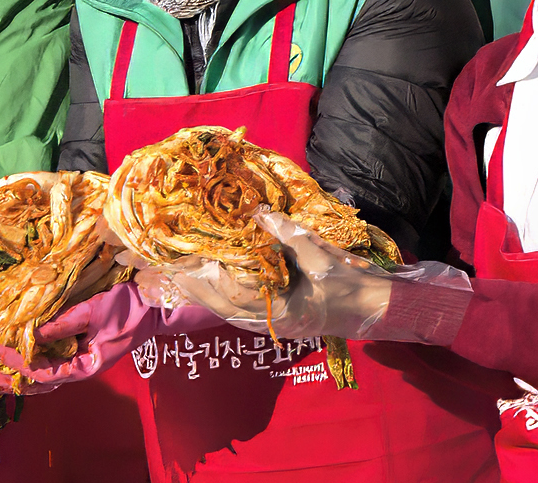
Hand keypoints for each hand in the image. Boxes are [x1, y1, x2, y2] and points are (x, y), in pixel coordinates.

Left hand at [0, 283, 215, 393]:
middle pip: (29, 386)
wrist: (152, 307)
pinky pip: (39, 366)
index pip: (39, 371)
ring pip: (31, 381)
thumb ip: (64, 323)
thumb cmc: (128, 308)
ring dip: (2, 379)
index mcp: (82, 368)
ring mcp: (72, 365)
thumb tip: (30, 331)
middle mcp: (74, 372)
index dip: (13, 360)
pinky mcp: (71, 353)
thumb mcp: (96, 311)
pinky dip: (18, 366)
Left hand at [166, 212, 472, 342]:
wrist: (376, 309)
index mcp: (276, 308)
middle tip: (162, 269)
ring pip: (225, 311)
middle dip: (189, 287)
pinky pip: (238, 312)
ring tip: (177, 276)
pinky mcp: (276, 320)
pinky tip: (209, 287)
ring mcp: (271, 324)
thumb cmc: (350, 283)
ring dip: (201, 294)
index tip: (173, 263)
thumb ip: (286, 234)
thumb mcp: (319, 254)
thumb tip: (258, 213)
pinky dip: (220, 299)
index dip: (197, 277)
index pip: (225, 292)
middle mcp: (267, 321)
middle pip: (217, 305)